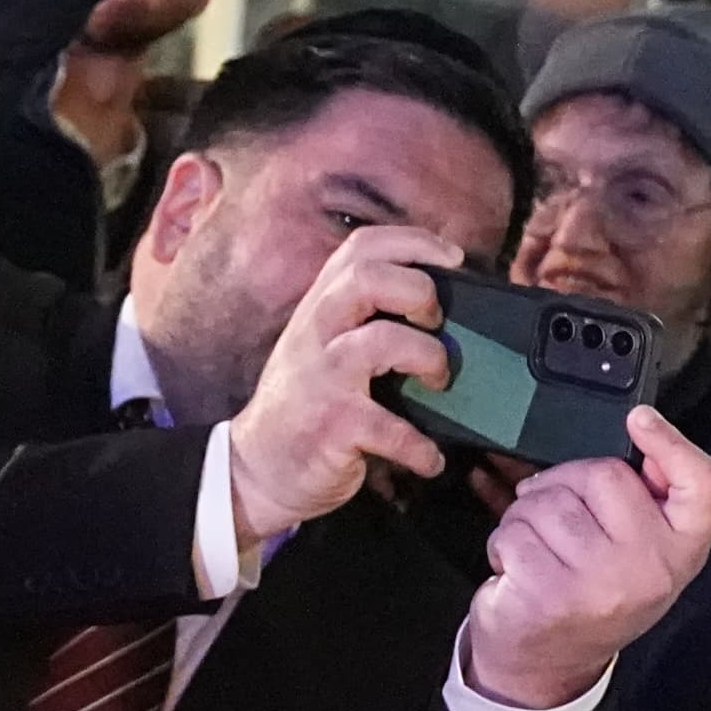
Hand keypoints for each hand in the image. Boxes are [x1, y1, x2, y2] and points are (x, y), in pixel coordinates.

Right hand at [225, 224, 467, 537]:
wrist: (257, 467)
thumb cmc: (306, 403)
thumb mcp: (321, 345)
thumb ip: (363, 318)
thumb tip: (444, 310)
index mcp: (321, 306)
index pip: (364, 246)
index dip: (415, 242)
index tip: (452, 260)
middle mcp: (318, 332)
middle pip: (369, 277)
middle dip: (420, 292)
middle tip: (436, 323)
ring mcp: (323, 377)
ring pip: (385, 341)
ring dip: (430, 359)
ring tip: (439, 382)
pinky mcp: (333, 425)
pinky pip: (392, 428)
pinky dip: (421, 449)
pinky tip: (428, 459)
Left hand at [460, 409, 710, 708]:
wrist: (548, 666)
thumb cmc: (590, 590)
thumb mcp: (635, 548)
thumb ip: (641, 495)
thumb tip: (636, 423)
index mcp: (682, 548)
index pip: (705, 487)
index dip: (675, 445)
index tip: (640, 419)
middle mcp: (652, 567)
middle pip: (602, 474)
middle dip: (563, 484)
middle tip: (558, 524)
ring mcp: (603, 583)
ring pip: (547, 501)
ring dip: (525, 517)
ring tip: (538, 551)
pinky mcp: (551, 595)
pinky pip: (513, 533)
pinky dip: (503, 543)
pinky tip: (518, 569)